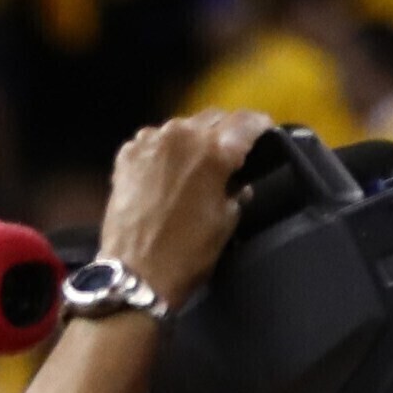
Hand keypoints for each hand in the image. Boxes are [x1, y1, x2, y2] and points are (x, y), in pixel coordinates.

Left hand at [97, 109, 272, 309]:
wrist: (135, 274)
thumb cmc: (186, 255)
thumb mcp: (226, 222)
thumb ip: (237, 191)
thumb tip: (238, 183)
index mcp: (214, 150)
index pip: (246, 122)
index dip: (260, 125)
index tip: (264, 131)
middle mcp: (182, 135)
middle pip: (213, 118)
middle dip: (225, 132)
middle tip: (230, 153)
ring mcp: (150, 142)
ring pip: (182, 127)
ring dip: (193, 141)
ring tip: (196, 165)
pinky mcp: (127, 155)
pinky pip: (154, 141)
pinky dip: (164, 151)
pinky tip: (167, 172)